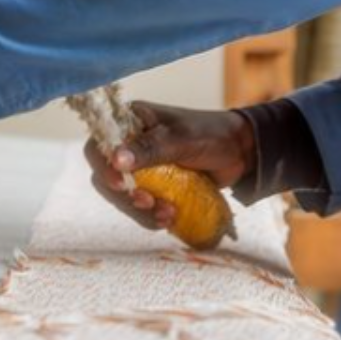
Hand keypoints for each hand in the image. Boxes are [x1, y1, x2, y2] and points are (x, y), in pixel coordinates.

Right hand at [84, 101, 254, 231]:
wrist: (241, 152)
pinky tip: (169, 217)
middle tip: (147, 203)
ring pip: (123, 196)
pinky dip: (152, 216)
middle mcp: (129, 145)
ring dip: (140, 210)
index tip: (122, 184)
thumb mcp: (179, 139)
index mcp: (129, 122)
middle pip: (106, 175)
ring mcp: (141, 168)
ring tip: (166, 214)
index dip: (103, 165)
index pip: (99, 144)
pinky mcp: (154, 187)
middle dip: (125, 195)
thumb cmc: (210, 135)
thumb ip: (148, 149)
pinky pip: (141, 206)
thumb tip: (116, 159)